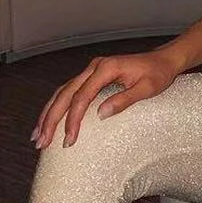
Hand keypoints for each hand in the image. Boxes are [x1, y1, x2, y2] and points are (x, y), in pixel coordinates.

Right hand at [30, 49, 183, 149]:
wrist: (164, 60)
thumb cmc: (158, 74)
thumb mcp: (147, 89)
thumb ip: (124, 100)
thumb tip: (100, 115)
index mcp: (107, 68)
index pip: (82, 97)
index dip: (73, 120)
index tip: (68, 140)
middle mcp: (95, 67)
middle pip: (65, 93)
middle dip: (51, 119)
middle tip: (41, 142)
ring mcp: (92, 70)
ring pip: (63, 91)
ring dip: (49, 113)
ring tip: (38, 135)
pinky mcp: (93, 75)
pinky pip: (70, 90)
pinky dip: (58, 105)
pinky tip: (50, 120)